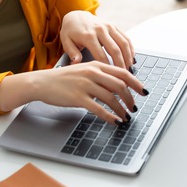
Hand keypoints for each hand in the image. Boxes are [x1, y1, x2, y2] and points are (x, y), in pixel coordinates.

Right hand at [0, 62, 147, 123]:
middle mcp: (92, 73)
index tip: (143, 91)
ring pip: (111, 98)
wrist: (42, 82)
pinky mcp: (78, 97)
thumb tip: (119, 86)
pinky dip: (109, 116)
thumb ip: (100, 76)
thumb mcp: (84, 71)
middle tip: (134, 107)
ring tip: (126, 116)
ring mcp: (85, 85)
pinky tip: (114, 121)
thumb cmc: (64, 78)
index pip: (122, 73)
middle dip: (130, 99)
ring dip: (121, 109)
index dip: (136, 83)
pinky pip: (98, 108)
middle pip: (120, 86)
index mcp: (96, 65)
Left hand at [60, 11, 134, 69]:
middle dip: (120, 64)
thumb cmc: (71, 31)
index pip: (100, 55)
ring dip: (128, 57)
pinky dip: (130, 48)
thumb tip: (76, 63)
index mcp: (88, 35)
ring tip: (129, 69)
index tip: (109, 77)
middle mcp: (100, 29)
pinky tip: (131, 58)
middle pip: (115, 50)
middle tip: (122, 76)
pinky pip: (126, 37)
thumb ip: (72, 52)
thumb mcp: (66, 41)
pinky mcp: (114, 26)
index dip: (106, 67)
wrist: (76, 15)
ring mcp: (109, 26)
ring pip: (123, 43)